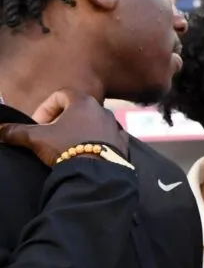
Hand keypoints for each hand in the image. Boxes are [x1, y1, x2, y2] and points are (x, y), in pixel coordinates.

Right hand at [0, 90, 127, 164]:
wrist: (97, 172)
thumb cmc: (68, 148)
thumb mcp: (37, 139)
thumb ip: (16, 132)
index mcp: (84, 102)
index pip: (60, 95)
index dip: (45, 109)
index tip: (38, 125)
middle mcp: (103, 109)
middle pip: (77, 109)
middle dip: (61, 121)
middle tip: (50, 136)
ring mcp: (115, 126)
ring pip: (93, 123)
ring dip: (79, 131)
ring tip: (67, 147)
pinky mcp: (123, 143)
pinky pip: (108, 138)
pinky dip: (96, 142)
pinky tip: (86, 154)